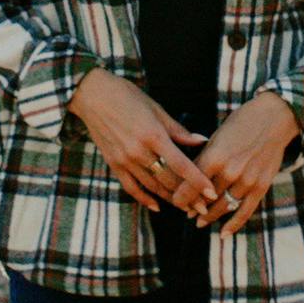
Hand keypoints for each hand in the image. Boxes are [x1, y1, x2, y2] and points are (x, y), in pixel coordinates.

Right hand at [66, 69, 220, 214]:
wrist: (91, 95)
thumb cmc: (126, 96)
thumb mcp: (155, 109)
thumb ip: (178, 130)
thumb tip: (201, 141)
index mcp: (153, 135)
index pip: (181, 165)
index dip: (198, 181)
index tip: (212, 193)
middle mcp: (139, 151)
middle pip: (168, 181)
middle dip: (188, 196)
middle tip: (204, 207)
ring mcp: (125, 160)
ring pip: (152, 186)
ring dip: (171, 199)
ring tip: (186, 208)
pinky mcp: (114, 164)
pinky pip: (131, 187)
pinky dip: (144, 199)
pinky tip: (157, 206)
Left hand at [185, 93, 300, 236]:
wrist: (274, 118)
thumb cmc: (241, 123)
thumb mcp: (217, 136)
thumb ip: (203, 158)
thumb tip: (187, 177)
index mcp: (214, 156)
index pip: (191, 184)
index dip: (180, 197)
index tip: (175, 202)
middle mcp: (230, 171)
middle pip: (206, 198)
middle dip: (194, 207)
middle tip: (186, 212)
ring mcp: (247, 181)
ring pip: (223, 207)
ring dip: (210, 217)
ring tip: (200, 221)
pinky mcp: (261, 186)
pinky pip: (245, 211)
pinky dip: (234, 225)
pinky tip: (223, 234)